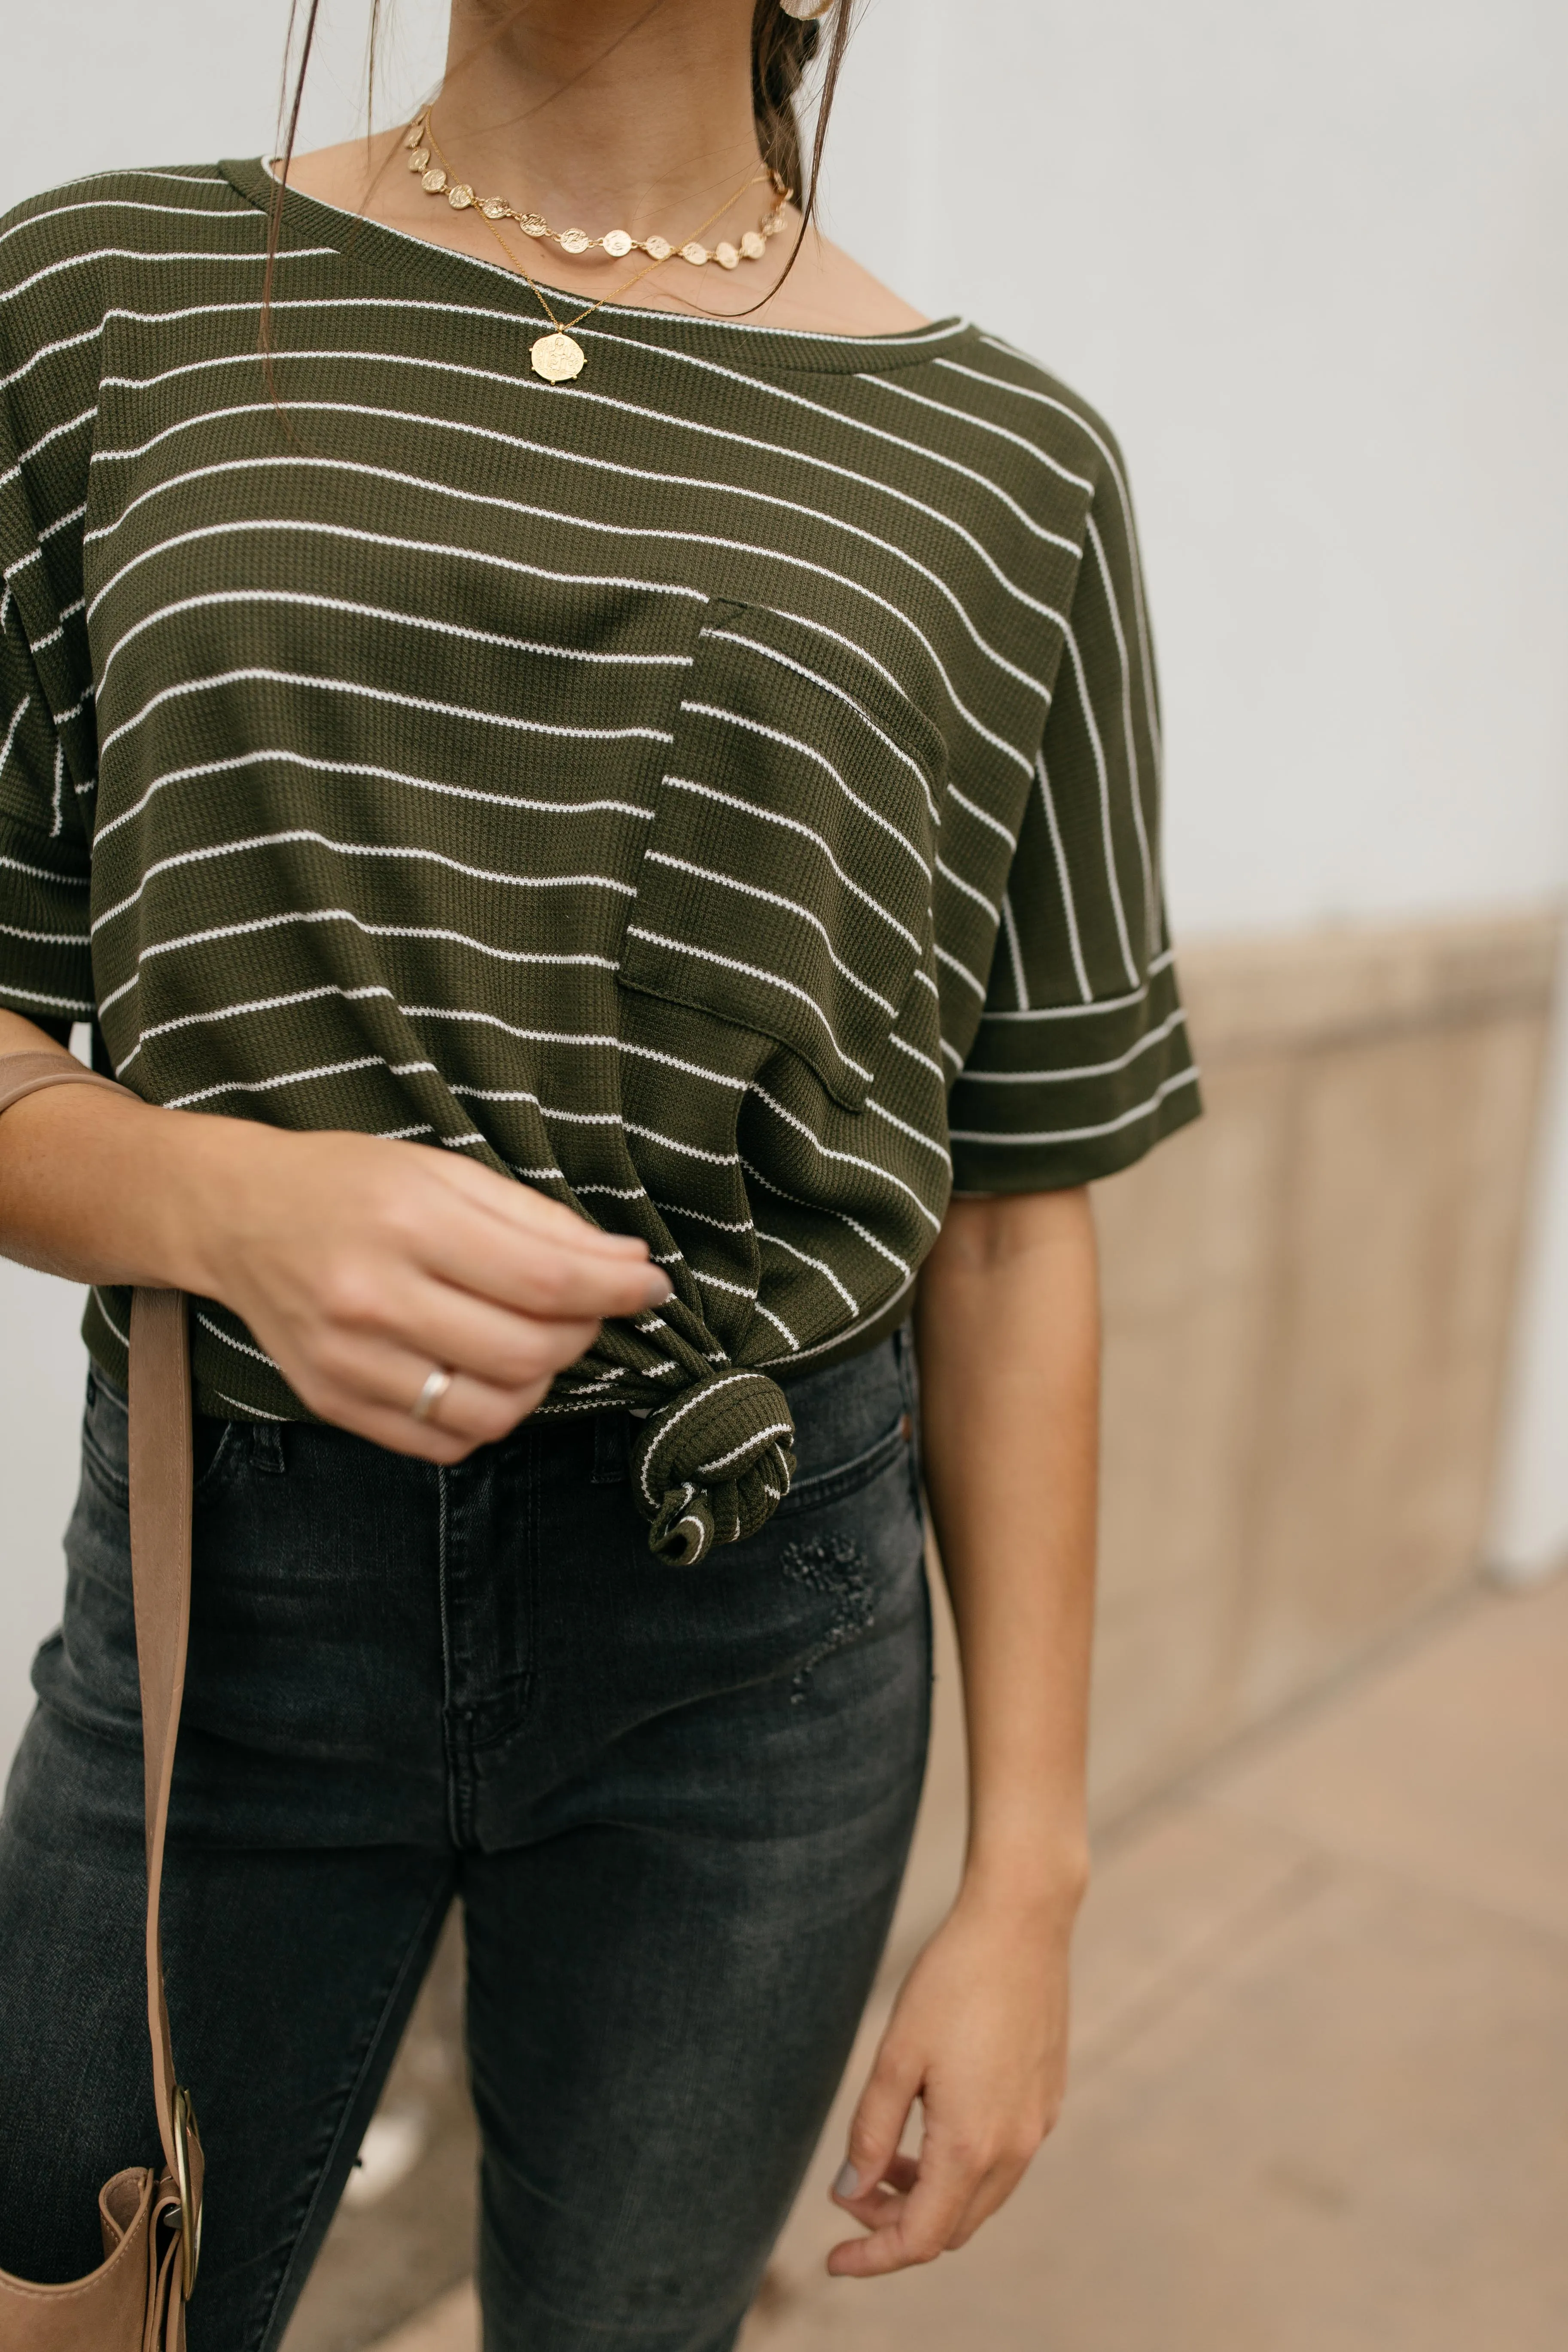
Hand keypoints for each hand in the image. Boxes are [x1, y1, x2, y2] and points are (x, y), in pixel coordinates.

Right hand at [184, 1122, 669, 1460]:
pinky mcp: (334, 1402)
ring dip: (539, 1382)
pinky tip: (483, 1373)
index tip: (649, 1285)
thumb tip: (627, 1265)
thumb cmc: (347, 1184)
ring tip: (532, 1341)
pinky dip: (487, 1417)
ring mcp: (349, 1361)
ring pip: (494, 1410)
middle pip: (527, 1353)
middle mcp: (373, 1297)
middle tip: (586, 1306)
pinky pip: (446, 1441)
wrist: (235, 1215)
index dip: (617, 1291)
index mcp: (408, 1222)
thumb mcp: (444, 1172)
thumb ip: (539, 1221)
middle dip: (583, 1332)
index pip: (546, 1282)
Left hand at [827, 1877, 1076, 2275]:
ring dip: (929, 2193)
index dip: (873, 2259)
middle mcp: (1014, 2146)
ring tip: (883, 2155)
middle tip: (852, 2194)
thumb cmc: (952, 1981)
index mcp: (971, 2144)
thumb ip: (870, 2131)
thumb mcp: (895, 2057)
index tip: (832, 2262)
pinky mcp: (1046, 2098)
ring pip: (979, 2196)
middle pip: (951, 2226)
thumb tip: (850, 2191)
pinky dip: (960, 2165)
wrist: (1021, 1923)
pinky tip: (929, 2122)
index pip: (919, 2237)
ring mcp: (1036, 2124)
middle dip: (897, 2225)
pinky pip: (1002, 2161)